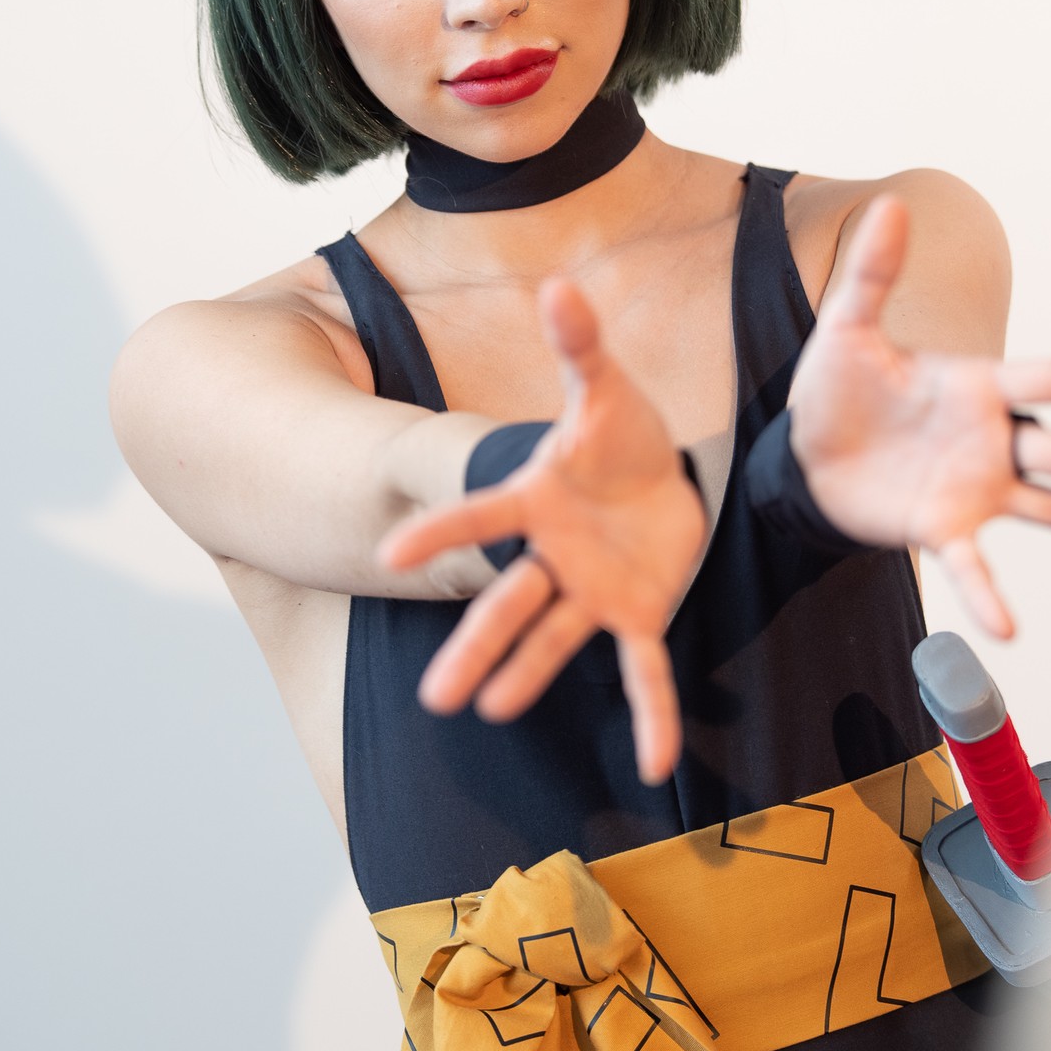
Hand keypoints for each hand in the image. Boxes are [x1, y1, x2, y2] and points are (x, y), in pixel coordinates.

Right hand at [381, 279, 705, 783]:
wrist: (663, 475)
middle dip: (476, 645)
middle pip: (509, 602)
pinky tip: (651, 765)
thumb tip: (559, 284)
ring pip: (554, 639)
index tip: (387, 557)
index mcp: (538, 500)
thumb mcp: (607, 389)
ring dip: (525, 676)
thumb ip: (580, 346)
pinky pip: (644, 671)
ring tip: (490, 713)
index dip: (440, 534)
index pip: (481, 517)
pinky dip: (651, 715)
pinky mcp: (638, 616)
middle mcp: (554, 556)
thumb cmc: (620, 436)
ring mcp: (592, 592)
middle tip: (437, 699)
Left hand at [788, 196, 1050, 635]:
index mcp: (979, 386)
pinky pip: (972, 565)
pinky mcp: (941, 528)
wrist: (801, 455)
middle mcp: (990, 439)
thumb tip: (891, 203)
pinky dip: (988, 597)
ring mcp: (974, 488)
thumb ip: (873, 274)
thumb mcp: (847, 331)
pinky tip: (1008, 629)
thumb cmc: (834, 391)